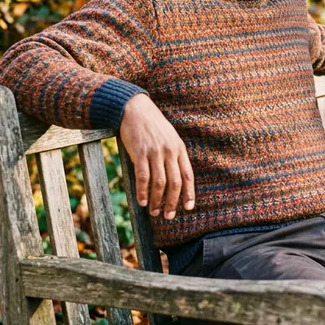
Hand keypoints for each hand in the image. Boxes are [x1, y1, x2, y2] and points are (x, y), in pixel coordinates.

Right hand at [119, 94, 194, 219]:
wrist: (135, 109)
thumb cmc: (153, 125)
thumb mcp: (170, 137)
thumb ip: (173, 155)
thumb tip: (175, 179)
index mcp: (179, 148)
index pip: (188, 175)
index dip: (189, 193)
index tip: (188, 207)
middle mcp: (169, 151)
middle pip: (175, 183)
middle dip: (172, 202)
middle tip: (168, 216)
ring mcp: (155, 152)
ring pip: (159, 183)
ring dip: (157, 201)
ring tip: (154, 212)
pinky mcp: (139, 153)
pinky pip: (143, 177)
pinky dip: (143, 192)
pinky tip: (142, 202)